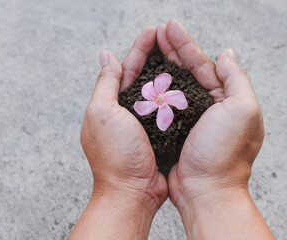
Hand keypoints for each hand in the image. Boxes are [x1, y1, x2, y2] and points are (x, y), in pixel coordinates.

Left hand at [71, 27, 166, 239]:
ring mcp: (144, 123)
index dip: (139, 48)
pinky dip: (176, 96)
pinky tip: (187, 83)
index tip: (153, 31)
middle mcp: (126, 111)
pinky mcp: (160, 134)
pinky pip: (169, 110)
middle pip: (143, 76)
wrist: (133, 191)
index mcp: (110, 104)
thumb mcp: (103, 113)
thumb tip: (106, 55)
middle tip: (170, 36)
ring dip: (168, 73)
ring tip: (181, 53)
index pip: (126, 68)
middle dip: (155, 56)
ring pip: (158, 91)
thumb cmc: (115, 154)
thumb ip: (105, 84)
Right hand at [157, 19, 273, 238]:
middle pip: (184, 71)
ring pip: (170, 85)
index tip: (168, 27)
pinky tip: (142, 79)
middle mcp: (204, 106)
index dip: (184, 43)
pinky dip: (151, 91)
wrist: (204, 190)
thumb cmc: (224, 153)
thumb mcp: (242, 110)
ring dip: (159, 65)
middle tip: (154, 31)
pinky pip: (159, 105)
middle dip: (169, 49)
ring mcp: (185, 117)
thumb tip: (226, 54)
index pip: (201, 63)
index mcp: (223, 98)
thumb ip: (236, 79)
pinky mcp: (169, 129)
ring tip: (146, 47)